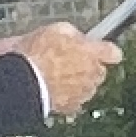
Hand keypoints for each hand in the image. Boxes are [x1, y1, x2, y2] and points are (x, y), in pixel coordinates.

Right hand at [0, 22, 121, 118]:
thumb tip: (77, 37)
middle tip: (68, 61)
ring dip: (77, 82)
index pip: (113, 52)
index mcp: (93, 53)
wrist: (22, 81)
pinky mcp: (70, 107)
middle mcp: (93, 74)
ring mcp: (83, 93)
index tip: (102, 50)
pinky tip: (54, 89)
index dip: (106, 51)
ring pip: (87, 87)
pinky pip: (74, 101)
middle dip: (87, 67)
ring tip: (56, 76)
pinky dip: (67, 97)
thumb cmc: (36, 54)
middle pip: (99, 71)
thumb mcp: (56, 30)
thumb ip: (74, 34)